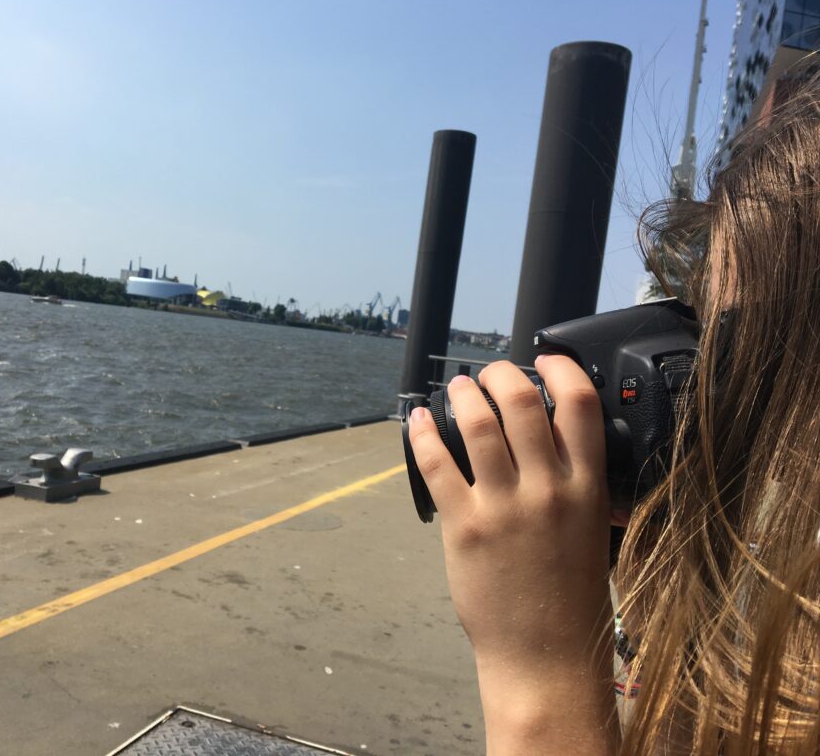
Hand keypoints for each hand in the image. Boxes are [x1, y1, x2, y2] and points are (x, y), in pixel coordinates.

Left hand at [408, 355, 616, 753]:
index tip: (545, 360)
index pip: (581, 405)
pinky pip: (439, 465)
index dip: (561, 369)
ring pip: (479, 425)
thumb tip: (563, 446)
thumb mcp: (594, 533)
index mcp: (588, 489)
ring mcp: (504, 507)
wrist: (546, 655)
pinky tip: (420, 420)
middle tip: (491, 372)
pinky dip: (425, 435)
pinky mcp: (465, 526)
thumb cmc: (571, 598)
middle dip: (502, 374)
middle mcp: (548, 490)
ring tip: (457, 387)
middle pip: (522, 402)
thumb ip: (580, 486)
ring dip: (463, 395)